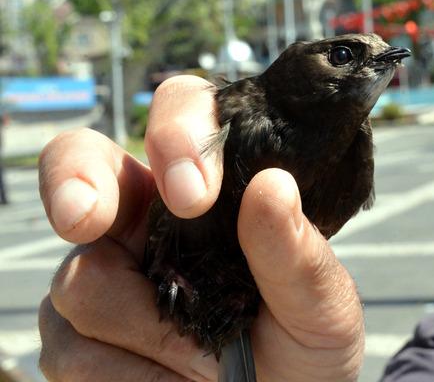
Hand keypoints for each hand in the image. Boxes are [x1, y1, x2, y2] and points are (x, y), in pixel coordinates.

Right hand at [37, 75, 364, 381]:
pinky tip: (173, 380)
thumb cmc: (307, 348)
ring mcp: (105, 273)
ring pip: (82, 278)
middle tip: (88, 219)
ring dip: (150, 329)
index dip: (175, 133)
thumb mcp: (324, 305)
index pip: (182, 114)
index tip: (196, 195)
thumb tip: (272, 183)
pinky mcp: (76, 337)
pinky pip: (73, 348)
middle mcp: (148, 218)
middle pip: (81, 161)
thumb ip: (297, 253)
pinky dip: (129, 375)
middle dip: (77, 184)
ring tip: (208, 355)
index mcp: (214, 187)